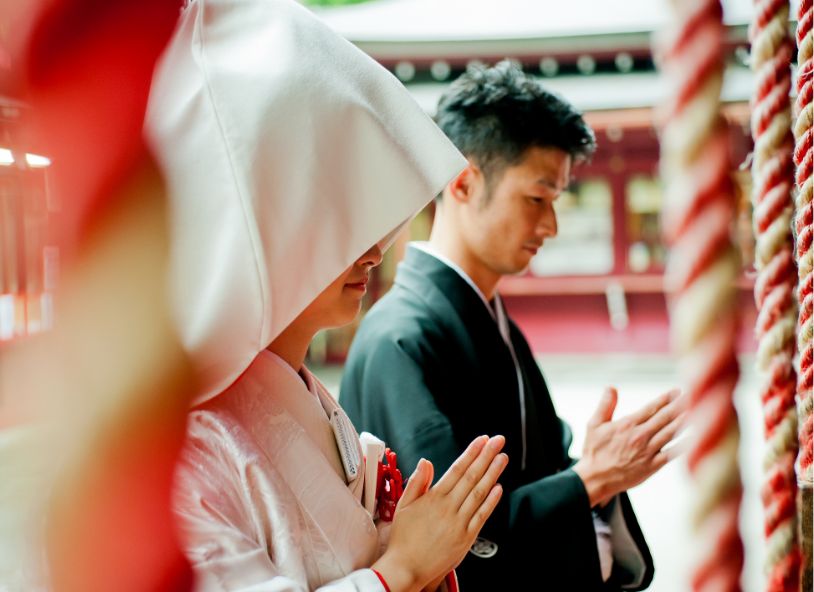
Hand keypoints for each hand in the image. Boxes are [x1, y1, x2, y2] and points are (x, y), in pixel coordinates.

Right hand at [372, 435, 507, 591]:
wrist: (406, 568)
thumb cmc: (404, 538)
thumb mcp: (403, 505)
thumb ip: (417, 482)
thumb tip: (426, 462)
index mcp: (434, 498)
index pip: (457, 469)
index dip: (471, 453)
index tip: (481, 441)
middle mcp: (448, 508)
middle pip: (472, 476)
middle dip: (486, 456)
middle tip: (497, 441)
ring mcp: (459, 523)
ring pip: (480, 493)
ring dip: (493, 473)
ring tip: (502, 458)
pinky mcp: (466, 538)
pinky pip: (481, 515)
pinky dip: (491, 501)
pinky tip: (498, 488)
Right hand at [573, 387, 685, 506]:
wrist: (596, 478)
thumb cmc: (594, 451)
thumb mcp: (594, 424)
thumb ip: (605, 405)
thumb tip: (611, 387)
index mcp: (627, 424)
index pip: (651, 408)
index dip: (666, 398)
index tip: (677, 391)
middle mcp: (640, 436)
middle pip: (665, 417)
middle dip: (679, 405)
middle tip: (692, 396)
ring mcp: (648, 451)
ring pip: (671, 432)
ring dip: (684, 421)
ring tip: (696, 411)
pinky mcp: (652, 465)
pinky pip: (672, 453)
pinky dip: (684, 445)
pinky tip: (694, 438)